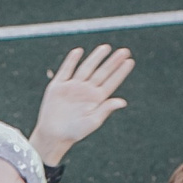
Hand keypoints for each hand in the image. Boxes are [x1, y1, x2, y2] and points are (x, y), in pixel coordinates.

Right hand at [30, 44, 134, 166]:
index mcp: (96, 99)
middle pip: (102, 72)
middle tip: (124, 51)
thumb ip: (105, 110)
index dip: (120, 72)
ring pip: (86, 68)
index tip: (130, 61)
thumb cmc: (74, 132)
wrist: (53, 135)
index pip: (111, 82)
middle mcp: (86, 90)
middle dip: (112, 61)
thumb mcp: (92, 122)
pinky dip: (71, 60)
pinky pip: (66, 70)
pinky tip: (79, 51)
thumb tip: (123, 102)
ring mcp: (72, 86)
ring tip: (106, 47)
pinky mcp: (58, 86)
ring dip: (96, 57)